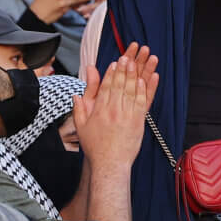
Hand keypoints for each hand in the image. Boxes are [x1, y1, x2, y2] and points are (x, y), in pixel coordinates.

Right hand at [74, 44, 158, 168]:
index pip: (106, 87)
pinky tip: (144, 81)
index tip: (114, 63)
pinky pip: (141, 102)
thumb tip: (75, 95)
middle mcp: (114, 110)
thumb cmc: (95, 147)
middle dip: (123, 70)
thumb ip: (79, 108)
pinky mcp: (138, 122)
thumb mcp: (81, 126)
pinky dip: (143, 90)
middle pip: (119, 85)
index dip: (111, 73)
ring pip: (131, 91)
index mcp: (100, 110)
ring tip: (136, 64)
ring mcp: (127, 116)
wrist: (109, 164)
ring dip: (134, 76)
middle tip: (126, 57)